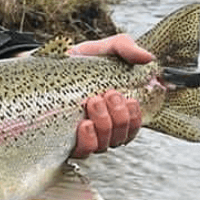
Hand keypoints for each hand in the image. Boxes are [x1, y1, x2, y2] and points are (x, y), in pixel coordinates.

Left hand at [68, 33, 150, 158]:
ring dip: (103, 124)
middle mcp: (103, 128)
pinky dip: (88, 140)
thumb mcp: (107, 49)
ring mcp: (84, 136)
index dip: (134, 117)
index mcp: (117, 112)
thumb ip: (127, 49)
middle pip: (120, 136)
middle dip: (118, 116)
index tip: (128, 98)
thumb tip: (148, 58)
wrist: (51, 63)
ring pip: (103, 145)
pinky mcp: (65, 141)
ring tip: (94, 101)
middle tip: (108, 95)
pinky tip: (85, 124)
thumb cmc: (83, 60)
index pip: (133, 127)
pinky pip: (82, 151)